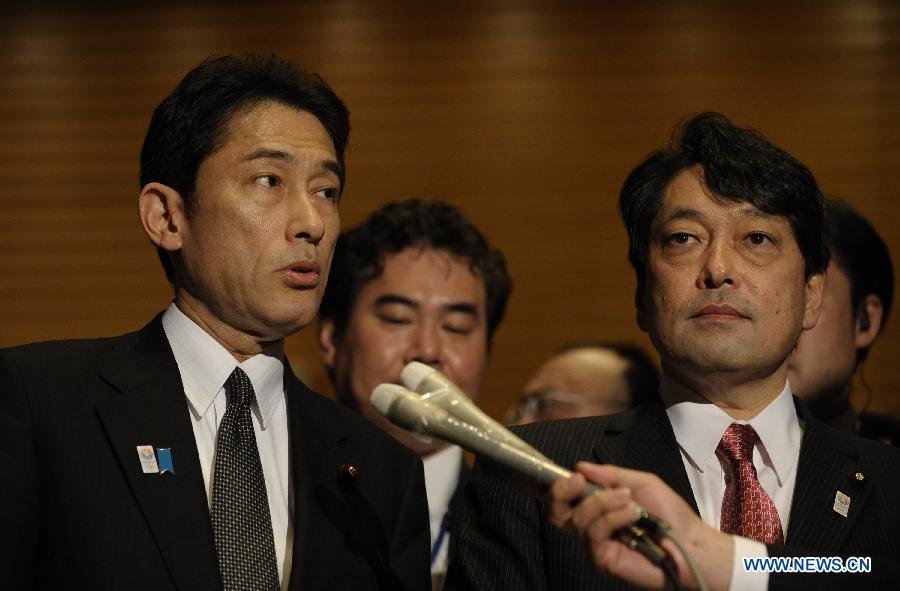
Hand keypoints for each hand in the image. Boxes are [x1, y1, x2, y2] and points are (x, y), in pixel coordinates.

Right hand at [548, 462, 732, 590]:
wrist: (689, 541)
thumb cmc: (669, 513)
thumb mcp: (640, 483)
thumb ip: (610, 475)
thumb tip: (580, 466)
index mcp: (596, 507)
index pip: (564, 499)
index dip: (559, 486)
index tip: (575, 473)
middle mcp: (590, 526)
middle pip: (555, 512)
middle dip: (562, 492)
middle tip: (580, 481)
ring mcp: (594, 544)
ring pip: (579, 519)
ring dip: (604, 503)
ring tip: (629, 500)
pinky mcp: (602, 559)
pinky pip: (595, 533)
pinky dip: (613, 518)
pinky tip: (632, 515)